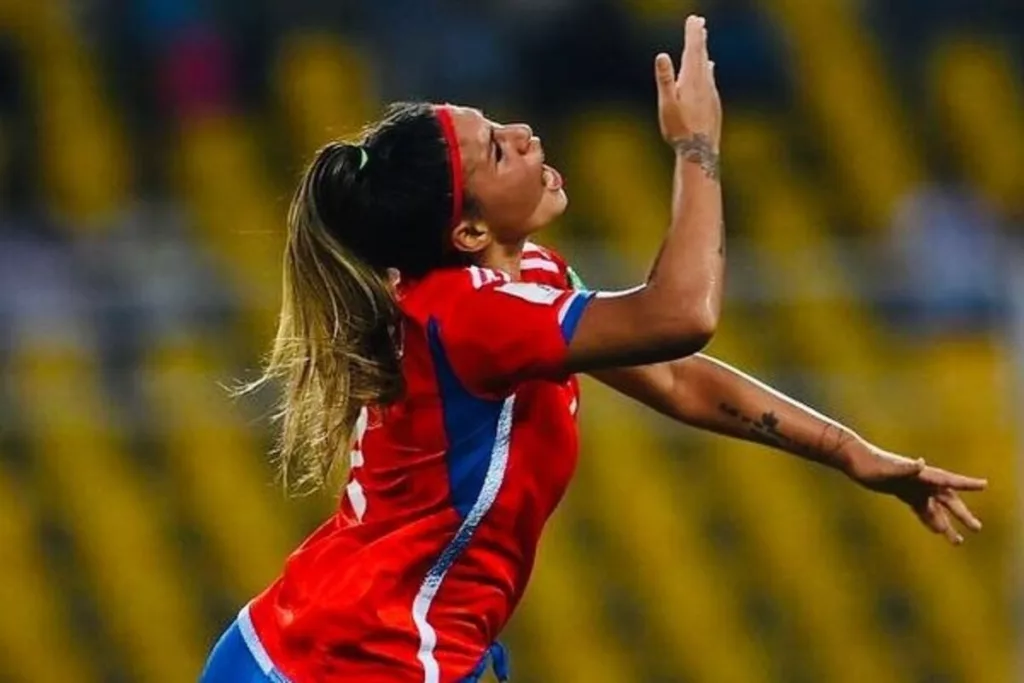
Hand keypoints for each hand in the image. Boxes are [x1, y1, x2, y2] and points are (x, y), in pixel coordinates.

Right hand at [655, 15, 721, 149]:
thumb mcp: (667, 105)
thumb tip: (662, 55)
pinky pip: (710, 78)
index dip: (693, 34)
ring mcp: (711, 92)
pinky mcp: (713, 102)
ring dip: (704, 51)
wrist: (700, 151)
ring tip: (703, 40)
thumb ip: (665, 80)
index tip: (694, 19)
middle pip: (701, 55)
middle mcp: (704, 83)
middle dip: (699, 37)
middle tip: (699, 21)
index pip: (692, 51)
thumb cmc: (679, 129)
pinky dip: (708, 68)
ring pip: (707, 66)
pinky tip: (710, 68)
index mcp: (691, 80)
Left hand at [843, 441, 987, 544]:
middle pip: (946, 499)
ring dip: (946, 523)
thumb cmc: (870, 463)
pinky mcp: (901, 491)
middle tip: (976, 528)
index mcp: (921, 474)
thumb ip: (906, 467)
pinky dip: (929, 518)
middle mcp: (920, 480)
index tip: (984, 485)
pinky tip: (937, 530)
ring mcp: (911, 486)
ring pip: (934, 508)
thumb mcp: (888, 468)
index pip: (948, 480)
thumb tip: (921, 463)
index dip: (966, 483)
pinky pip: (920, 507)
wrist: (854, 458)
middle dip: (961, 514)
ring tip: (958, 542)